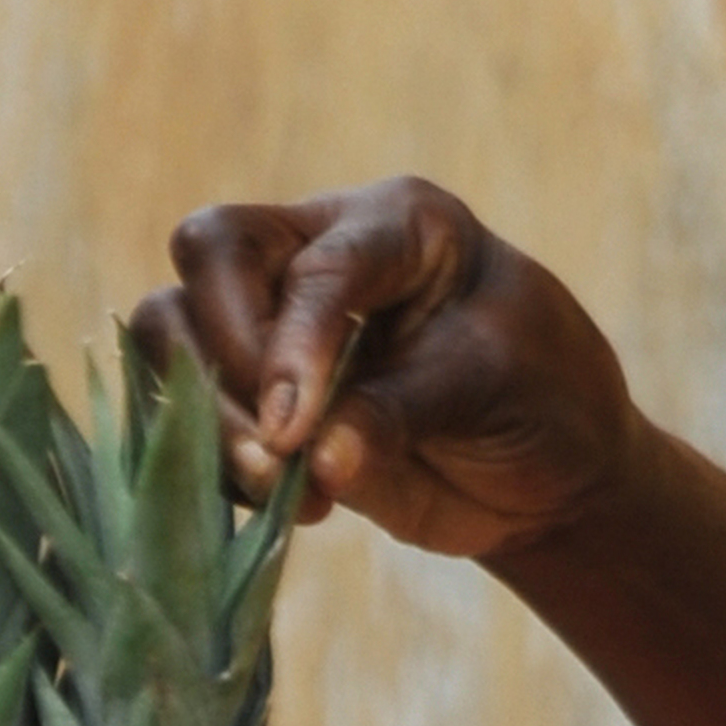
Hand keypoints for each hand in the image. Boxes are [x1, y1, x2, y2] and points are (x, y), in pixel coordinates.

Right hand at [143, 178, 637, 565]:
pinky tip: (280, 502)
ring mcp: (274, 317)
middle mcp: (316, 249)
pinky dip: (211, 459)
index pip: (314, 262)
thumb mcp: (491, 388)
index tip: (293, 429)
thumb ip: (399, 413)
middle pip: (208, 257)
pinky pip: (185, 407)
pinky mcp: (252, 390)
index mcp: (394, 224)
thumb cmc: (542, 396)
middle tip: (278, 452)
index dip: (292, 343)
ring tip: (279, 486)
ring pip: (173, 329)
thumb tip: (317, 458)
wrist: (552, 466)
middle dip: (227, 361)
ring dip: (203, 415)